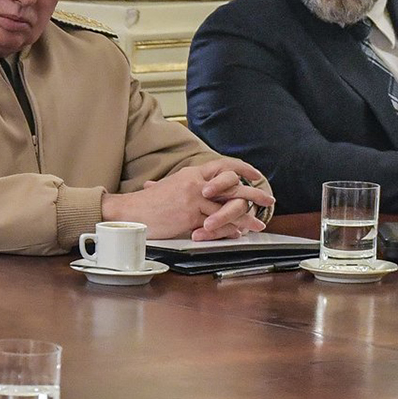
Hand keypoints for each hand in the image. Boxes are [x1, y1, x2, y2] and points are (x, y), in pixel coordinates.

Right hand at [104, 157, 273, 239]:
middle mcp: (195, 183)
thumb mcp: (169, 187)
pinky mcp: (189, 215)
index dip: (243, 169)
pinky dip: (229, 229)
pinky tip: (237, 233)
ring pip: (227, 206)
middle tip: (268, 200)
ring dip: (246, 217)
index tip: (256, 174)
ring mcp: (193, 198)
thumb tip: (202, 192)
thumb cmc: (147, 204)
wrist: (129, 212)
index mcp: (192, 173)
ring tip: (257, 224)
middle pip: (233, 186)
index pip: (223, 165)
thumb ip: (188, 187)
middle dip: (254, 194)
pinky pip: (215, 222)